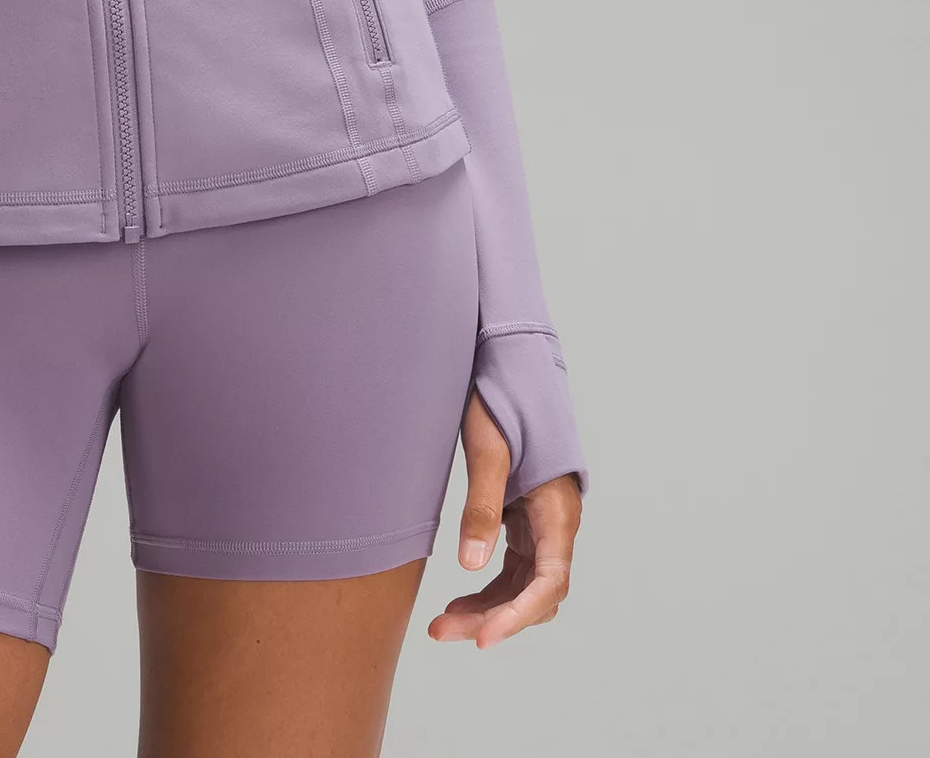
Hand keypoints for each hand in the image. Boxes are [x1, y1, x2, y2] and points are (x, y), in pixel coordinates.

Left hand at [427, 390, 580, 647]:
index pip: (548, 582)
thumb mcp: (488, 450)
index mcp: (557, 509)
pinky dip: (487, 586)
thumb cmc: (501, 397)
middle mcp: (555, 522)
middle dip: (493, 619)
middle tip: (443, 632)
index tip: (484, 639)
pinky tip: (458, 601)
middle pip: (534, 592)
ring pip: (522, 584)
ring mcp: (540, 520)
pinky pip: (512, 565)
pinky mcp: (523, 514)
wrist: (509, 360)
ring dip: (488, 608)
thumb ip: (482, 507)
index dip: (517, 616)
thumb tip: (470, 566)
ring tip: (442, 625)